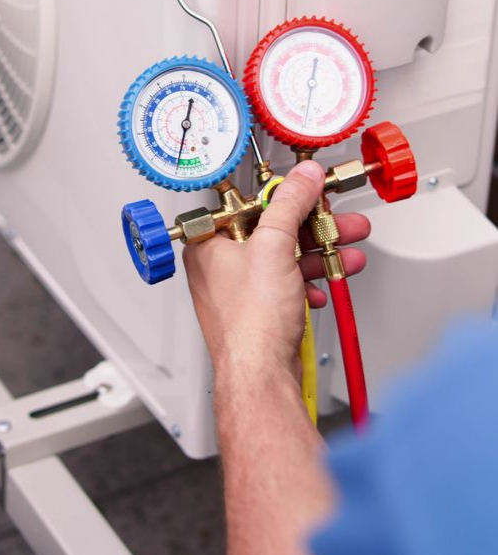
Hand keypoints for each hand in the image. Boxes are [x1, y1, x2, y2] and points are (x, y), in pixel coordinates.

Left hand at [182, 160, 370, 378]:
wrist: (261, 376)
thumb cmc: (250, 323)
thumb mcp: (274, 247)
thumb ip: (289, 205)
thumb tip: (302, 178)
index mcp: (208, 244)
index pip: (246, 205)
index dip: (280, 198)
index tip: (307, 192)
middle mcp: (218, 266)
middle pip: (271, 232)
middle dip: (313, 227)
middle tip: (340, 221)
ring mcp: (240, 291)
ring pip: (284, 259)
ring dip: (319, 254)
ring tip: (347, 249)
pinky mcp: (260, 312)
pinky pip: (288, 286)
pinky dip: (309, 283)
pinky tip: (323, 285)